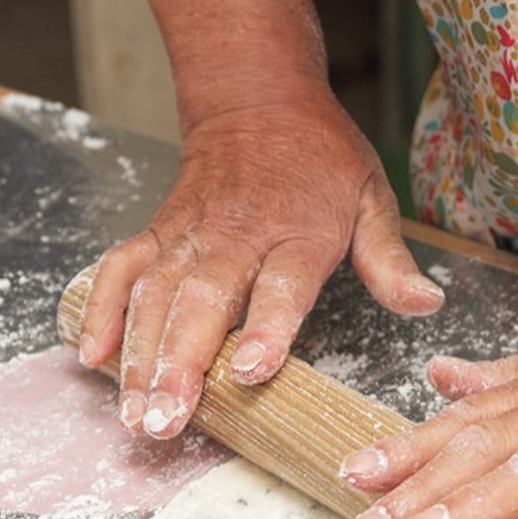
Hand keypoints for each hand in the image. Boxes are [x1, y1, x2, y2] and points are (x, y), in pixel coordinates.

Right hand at [76, 96, 443, 437]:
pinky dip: (101, 309)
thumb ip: (390, 261)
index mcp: (299, 232)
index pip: (283, 285)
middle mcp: (237, 234)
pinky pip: (121, 268)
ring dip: (139, 355)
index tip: (249, 371)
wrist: (258, 98)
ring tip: (134, 412)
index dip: (267, 328)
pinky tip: (89, 356)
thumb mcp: (372, 199)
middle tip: (166, 419)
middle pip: (204, 299)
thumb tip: (427, 306)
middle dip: (180, 362)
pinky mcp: (158, 232)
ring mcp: (191, 234)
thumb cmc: (321, 159)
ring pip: (155, 294)